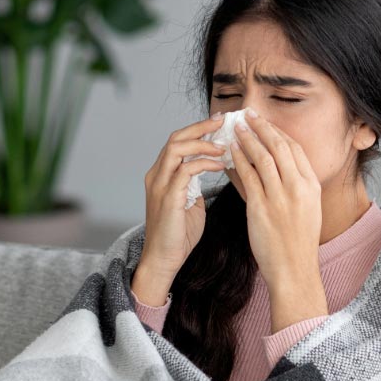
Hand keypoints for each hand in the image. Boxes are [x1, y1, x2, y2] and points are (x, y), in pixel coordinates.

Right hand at [141, 113, 227, 278]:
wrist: (164, 259)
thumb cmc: (178, 235)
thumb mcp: (190, 204)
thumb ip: (195, 186)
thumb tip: (210, 172)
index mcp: (161, 175)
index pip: (177, 142)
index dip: (198, 130)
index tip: (219, 123)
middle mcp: (157, 175)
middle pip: (176, 137)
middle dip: (200, 126)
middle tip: (223, 121)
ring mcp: (160, 185)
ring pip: (177, 148)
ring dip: (203, 143)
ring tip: (223, 144)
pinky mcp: (168, 197)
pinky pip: (186, 170)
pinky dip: (204, 163)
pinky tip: (220, 165)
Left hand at [229, 110, 322, 288]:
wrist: (294, 270)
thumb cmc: (298, 244)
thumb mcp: (308, 210)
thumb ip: (296, 187)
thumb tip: (277, 166)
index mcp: (312, 186)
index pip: (295, 149)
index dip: (278, 132)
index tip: (266, 123)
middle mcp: (298, 188)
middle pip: (279, 146)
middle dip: (262, 126)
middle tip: (248, 114)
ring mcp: (280, 197)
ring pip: (261, 157)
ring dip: (247, 138)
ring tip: (235, 128)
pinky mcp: (261, 208)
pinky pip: (247, 176)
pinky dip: (237, 160)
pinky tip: (229, 152)